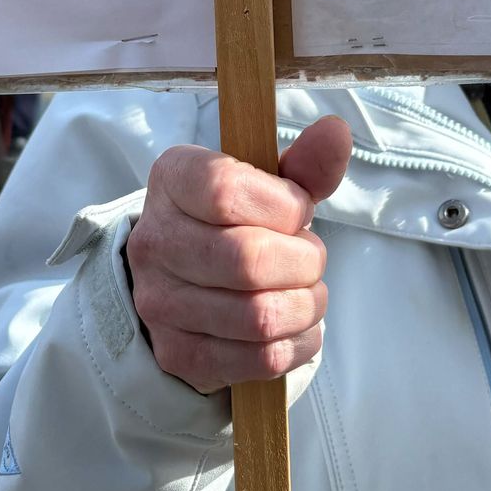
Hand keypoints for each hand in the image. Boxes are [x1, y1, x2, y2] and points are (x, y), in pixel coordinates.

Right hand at [125, 118, 352, 394]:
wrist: (186, 280)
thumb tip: (336, 131)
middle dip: (304, 262)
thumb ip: (304, 163)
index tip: (298, 211)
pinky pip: (261, 359)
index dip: (283, 205)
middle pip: (248, 260)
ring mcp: (160, 303)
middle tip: (310, 258)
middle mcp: (154, 241)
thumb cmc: (237, 223)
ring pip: (259, 316)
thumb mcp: (268, 184)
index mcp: (172, 179)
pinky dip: (299, 343)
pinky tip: (298, 326)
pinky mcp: (180, 354)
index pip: (226, 190)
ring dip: (307, 306)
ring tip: (307, 292)